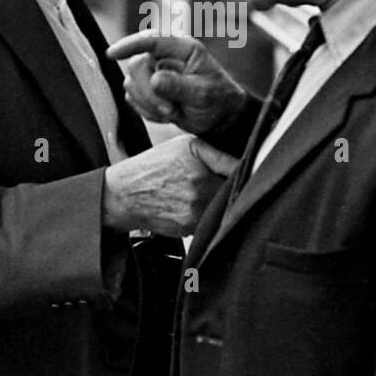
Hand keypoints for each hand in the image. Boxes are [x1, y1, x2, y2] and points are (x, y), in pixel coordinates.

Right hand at [103, 135, 236, 237]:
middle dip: (233, 188)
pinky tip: (195, 205)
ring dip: (222, 203)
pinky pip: (209, 221)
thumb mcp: (185, 145)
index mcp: (201, 167)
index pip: (239, 171)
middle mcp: (200, 192)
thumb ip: (216, 154)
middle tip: (227, 181)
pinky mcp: (189, 229)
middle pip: (233, 193)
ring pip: (223, 209)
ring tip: (206, 193)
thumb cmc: (155, 165)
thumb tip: (243, 163)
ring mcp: (195, 214)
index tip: (251, 170)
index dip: (248, 170)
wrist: (124, 194)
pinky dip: (208, 215)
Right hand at [106, 32, 246, 135]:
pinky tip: (167, 114)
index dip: (130, 44)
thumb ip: (180, 86)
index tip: (112, 54)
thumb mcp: (204, 94)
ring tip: (173, 112)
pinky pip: (133, 100)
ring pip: (131, 85)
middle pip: (136, 66)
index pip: (151, 40)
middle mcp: (164, 57)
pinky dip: (148, 112)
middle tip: (170, 111)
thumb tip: (155, 80)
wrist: (217, 117)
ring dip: (150, 105)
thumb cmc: (217, 99)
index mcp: (182, 49)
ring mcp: (152, 72)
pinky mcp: (145, 89)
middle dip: (149, 93)